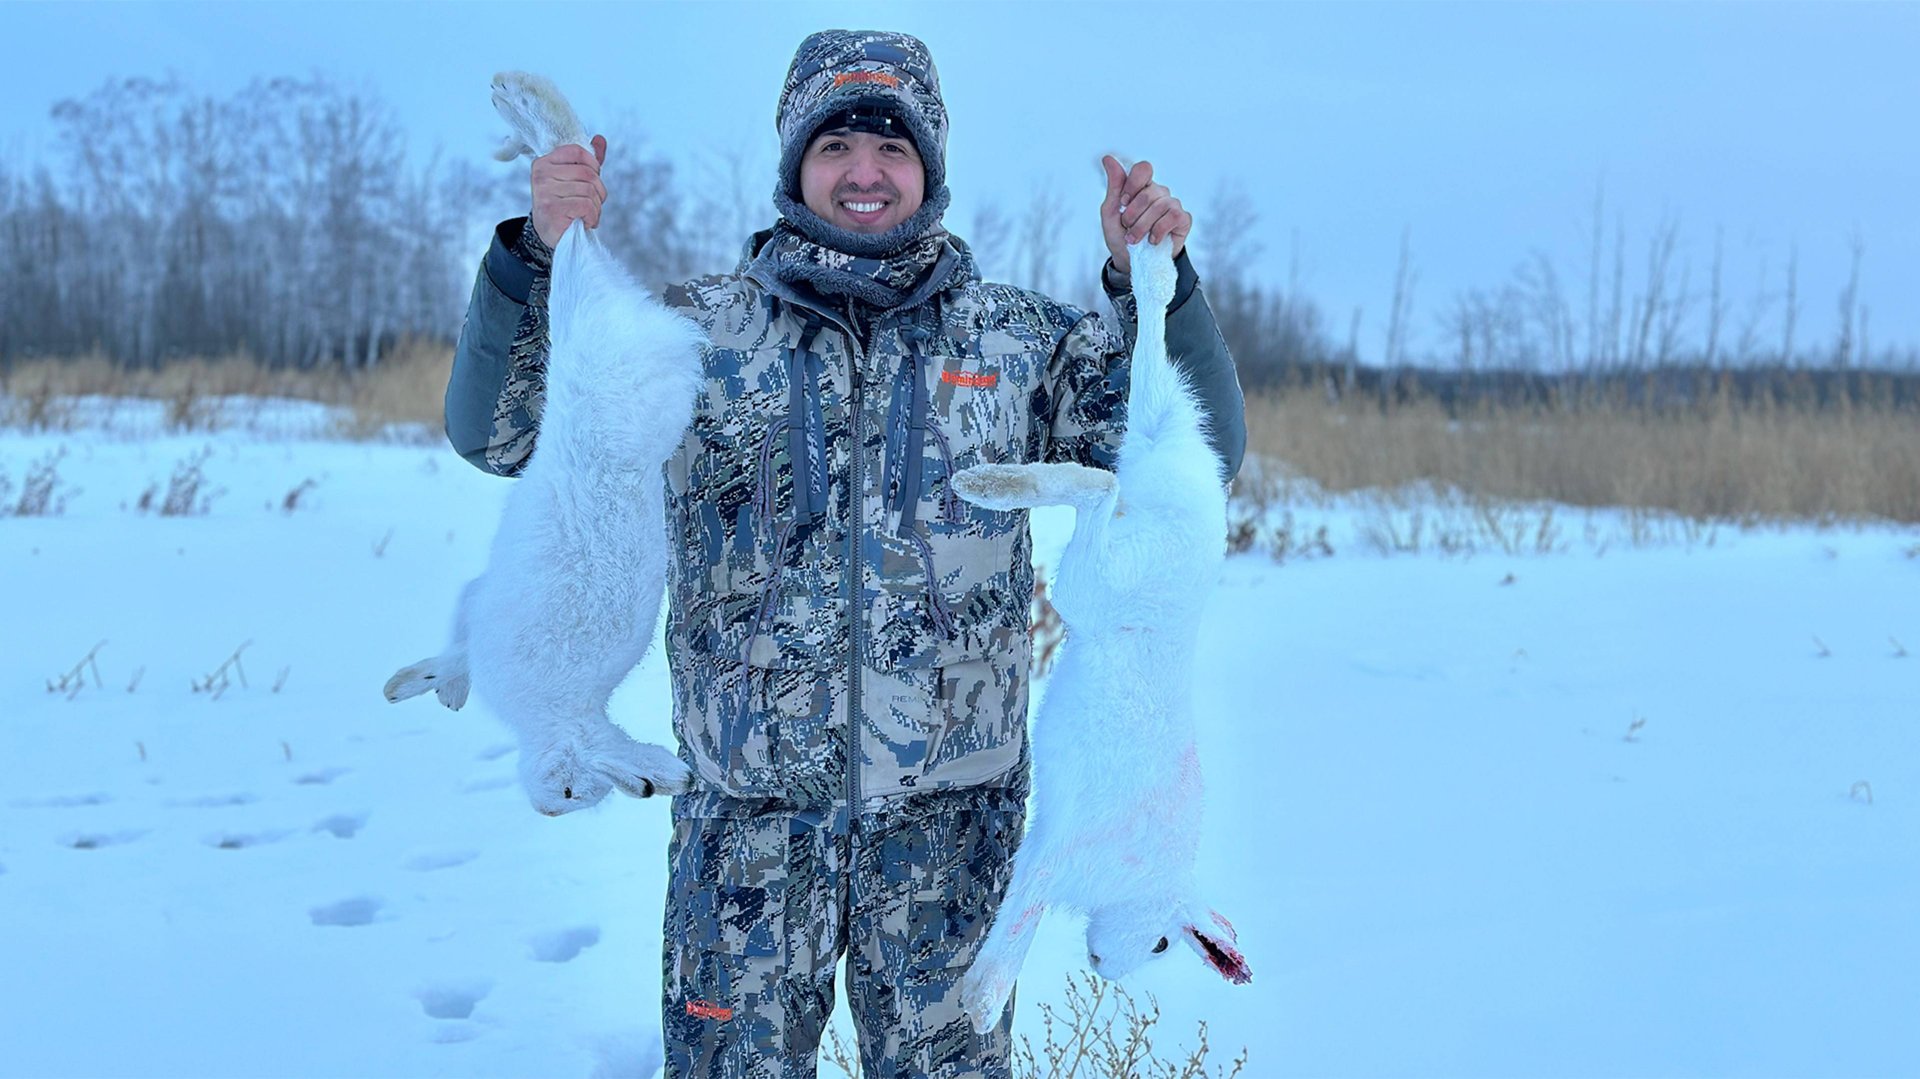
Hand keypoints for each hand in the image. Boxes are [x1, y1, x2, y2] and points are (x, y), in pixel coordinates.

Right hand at [530, 134, 607, 248]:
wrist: (550, 233)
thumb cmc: (563, 204)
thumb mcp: (574, 180)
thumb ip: (587, 161)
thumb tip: (600, 139)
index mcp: (544, 162)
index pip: (577, 151)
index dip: (593, 165)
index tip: (593, 179)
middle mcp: (541, 175)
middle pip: (587, 173)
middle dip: (598, 191)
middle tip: (592, 203)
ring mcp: (544, 192)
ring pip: (589, 191)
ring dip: (596, 207)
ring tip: (586, 215)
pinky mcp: (551, 209)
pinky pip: (586, 206)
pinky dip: (592, 217)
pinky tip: (584, 222)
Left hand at [1101, 155, 1189, 276]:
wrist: (1131, 262)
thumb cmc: (1120, 235)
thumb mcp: (1111, 212)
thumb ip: (1114, 185)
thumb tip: (1107, 158)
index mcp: (1141, 187)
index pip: (1143, 169)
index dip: (1132, 184)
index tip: (1123, 202)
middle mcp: (1159, 193)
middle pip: (1149, 192)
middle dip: (1133, 214)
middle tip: (1127, 228)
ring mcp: (1172, 205)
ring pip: (1160, 206)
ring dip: (1142, 226)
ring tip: (1135, 239)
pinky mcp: (1183, 219)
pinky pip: (1173, 216)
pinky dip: (1158, 231)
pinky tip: (1152, 240)